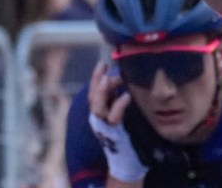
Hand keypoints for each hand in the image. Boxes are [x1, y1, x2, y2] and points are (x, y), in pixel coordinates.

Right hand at [88, 62, 147, 182]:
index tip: (102, 63)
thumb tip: (126, 77)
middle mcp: (98, 118)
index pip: (94, 91)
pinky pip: (114, 118)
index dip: (96, 77)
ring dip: (101, 92)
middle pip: (92, 97)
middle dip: (96, 81)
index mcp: (101, 111)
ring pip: (97, 107)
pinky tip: (127, 96)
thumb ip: (122, 96)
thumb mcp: (124, 111)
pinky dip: (119, 105)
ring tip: (109, 78)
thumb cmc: (129, 132)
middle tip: (103, 67)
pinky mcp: (114, 132)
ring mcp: (104, 126)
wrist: (129, 158)